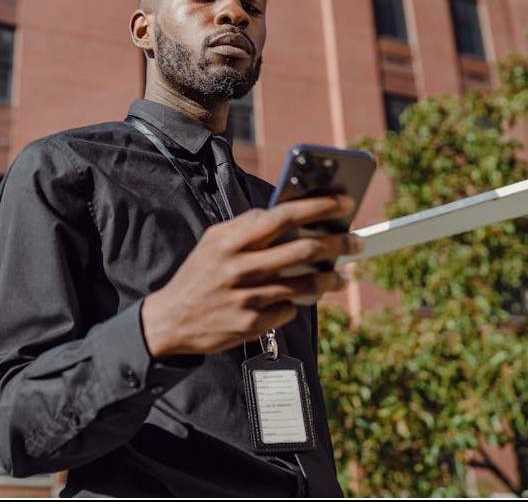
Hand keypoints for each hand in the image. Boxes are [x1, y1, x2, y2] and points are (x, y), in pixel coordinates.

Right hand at [140, 195, 362, 357]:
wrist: (171, 320)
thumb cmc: (198, 276)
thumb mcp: (213, 242)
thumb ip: (245, 226)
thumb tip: (281, 215)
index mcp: (230, 242)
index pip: (282, 217)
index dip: (317, 207)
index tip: (343, 203)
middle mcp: (240, 269)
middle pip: (303, 251)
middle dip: (338, 243)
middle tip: (356, 241)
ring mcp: (247, 299)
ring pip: (305, 286)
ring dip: (331, 279)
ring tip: (342, 276)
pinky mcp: (252, 325)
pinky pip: (288, 309)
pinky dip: (296, 303)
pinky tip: (295, 300)